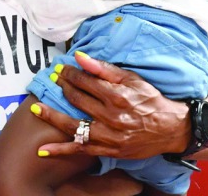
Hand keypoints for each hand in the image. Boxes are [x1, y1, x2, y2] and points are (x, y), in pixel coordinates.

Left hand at [31, 52, 188, 159]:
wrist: (172, 129)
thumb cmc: (151, 100)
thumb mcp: (132, 79)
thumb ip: (104, 69)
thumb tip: (80, 57)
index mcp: (117, 96)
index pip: (84, 81)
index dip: (70, 74)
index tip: (61, 69)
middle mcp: (111, 117)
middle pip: (77, 100)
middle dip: (62, 87)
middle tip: (53, 80)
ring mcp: (109, 136)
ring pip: (73, 126)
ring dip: (52, 116)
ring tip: (35, 108)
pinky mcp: (109, 151)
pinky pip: (81, 150)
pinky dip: (61, 151)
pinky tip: (43, 151)